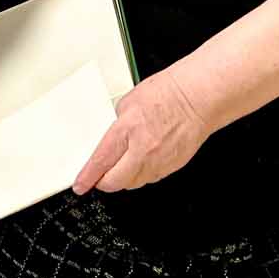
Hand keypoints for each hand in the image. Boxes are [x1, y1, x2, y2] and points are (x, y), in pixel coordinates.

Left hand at [73, 68, 210, 192]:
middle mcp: (142, 149)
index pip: (101, 161)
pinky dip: (143, 173)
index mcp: (127, 129)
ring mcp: (158, 161)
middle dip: (104, 182)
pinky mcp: (172, 166)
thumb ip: (117, 124)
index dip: (87, 177)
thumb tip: (112, 139)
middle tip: (100, 176)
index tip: (80, 185)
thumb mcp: (129, 102)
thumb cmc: (169, 93)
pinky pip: (151, 178)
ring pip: (133, 183)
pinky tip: (144, 160)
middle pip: (115, 181)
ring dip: (124, 178)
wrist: (198, 98)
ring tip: (125, 164)